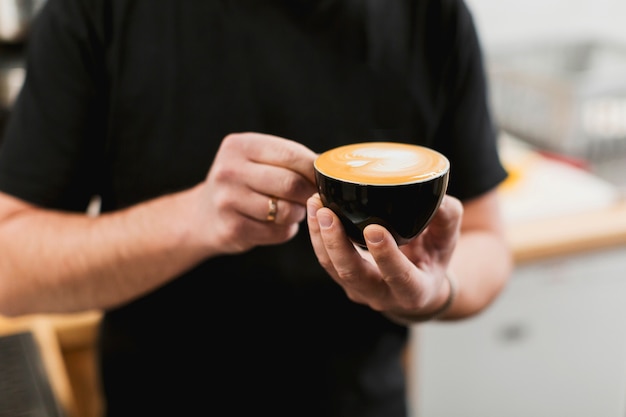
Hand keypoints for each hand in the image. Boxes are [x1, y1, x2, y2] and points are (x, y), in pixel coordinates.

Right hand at [196, 132, 317, 253]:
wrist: (203, 215)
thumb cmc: (243, 183)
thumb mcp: (257, 160)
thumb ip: (290, 160)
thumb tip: (331, 166)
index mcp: (240, 146)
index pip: (291, 154)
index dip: (314, 169)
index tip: (323, 178)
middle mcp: (229, 170)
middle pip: (290, 184)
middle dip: (308, 193)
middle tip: (312, 198)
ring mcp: (227, 200)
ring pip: (286, 211)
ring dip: (297, 213)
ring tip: (291, 210)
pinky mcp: (232, 229)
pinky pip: (277, 232)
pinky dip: (285, 230)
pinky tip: (276, 224)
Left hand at [306, 193, 463, 322]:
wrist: (418, 281)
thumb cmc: (434, 256)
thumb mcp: (448, 240)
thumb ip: (447, 217)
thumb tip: (439, 196)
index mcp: (415, 291)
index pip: (400, 278)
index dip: (386, 257)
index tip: (374, 229)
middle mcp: (383, 296)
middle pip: (354, 275)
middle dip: (337, 244)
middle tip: (328, 213)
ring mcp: (359, 290)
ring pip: (334, 268)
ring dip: (321, 236)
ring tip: (316, 204)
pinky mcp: (344, 279)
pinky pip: (326, 260)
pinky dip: (317, 235)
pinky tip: (314, 209)